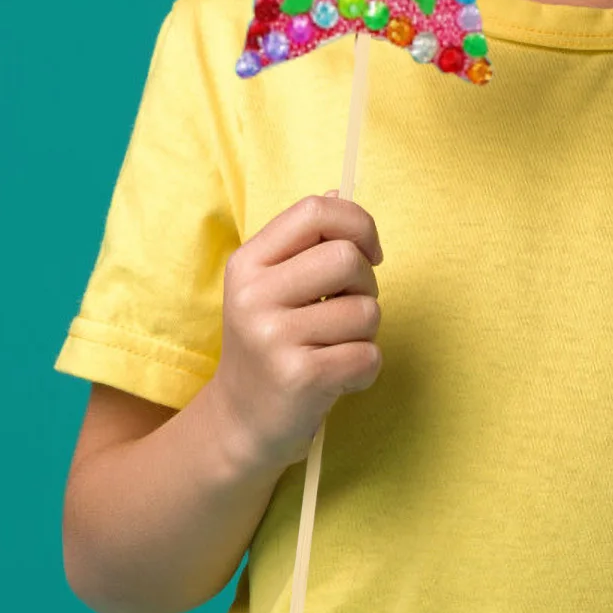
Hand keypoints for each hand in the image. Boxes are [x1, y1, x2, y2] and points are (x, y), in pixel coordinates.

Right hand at [208, 192, 384, 473]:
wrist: (242, 422)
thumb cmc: (273, 341)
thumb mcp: (275, 284)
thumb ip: (307, 240)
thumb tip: (339, 190)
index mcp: (249, 262)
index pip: (315, 211)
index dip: (358, 223)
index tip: (369, 252)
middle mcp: (253, 296)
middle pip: (347, 258)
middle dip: (367, 284)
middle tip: (349, 309)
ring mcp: (273, 337)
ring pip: (366, 311)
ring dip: (365, 333)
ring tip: (335, 347)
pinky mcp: (299, 376)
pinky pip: (368, 356)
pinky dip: (365, 369)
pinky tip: (338, 378)